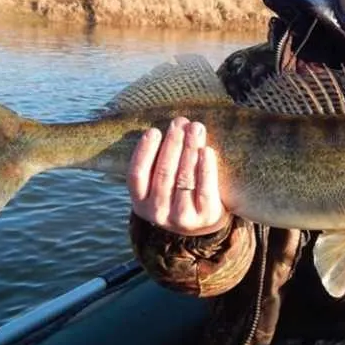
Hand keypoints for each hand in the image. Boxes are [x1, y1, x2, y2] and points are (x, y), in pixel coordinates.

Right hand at [127, 117, 228, 235]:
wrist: (204, 221)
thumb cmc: (178, 192)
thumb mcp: (160, 184)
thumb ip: (157, 161)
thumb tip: (167, 126)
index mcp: (141, 202)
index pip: (137, 174)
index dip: (144, 152)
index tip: (154, 131)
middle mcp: (157, 213)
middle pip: (163, 173)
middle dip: (173, 144)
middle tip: (180, 122)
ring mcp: (180, 217)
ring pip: (184, 178)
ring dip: (190, 149)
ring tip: (195, 129)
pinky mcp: (204, 216)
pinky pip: (205, 188)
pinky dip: (205, 167)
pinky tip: (206, 150)